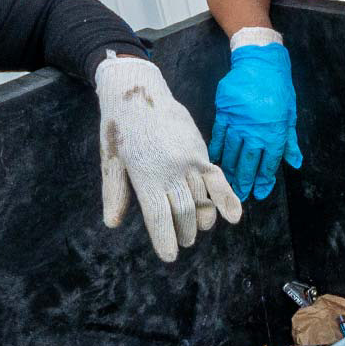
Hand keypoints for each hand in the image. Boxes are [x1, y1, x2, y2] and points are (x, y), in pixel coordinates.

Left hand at [97, 54, 241, 260]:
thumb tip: (112, 223)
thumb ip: (114, 193)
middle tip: (184, 242)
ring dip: (202, 219)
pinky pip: (218, 179)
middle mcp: (169, 170)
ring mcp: (189, 160)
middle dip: (184, 233)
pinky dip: (227, 199)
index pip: (158, 218)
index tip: (169, 256)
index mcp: (144, 175)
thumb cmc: (119, 127)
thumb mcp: (110, 161)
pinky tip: (234, 217)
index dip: (165, 240)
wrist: (137, 89)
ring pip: (201, 199)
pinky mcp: (201, 150)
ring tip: (198, 229)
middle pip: (183, 213)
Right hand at [210, 30, 301, 199]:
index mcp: (274, 133)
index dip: (263, 180)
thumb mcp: (290, 114)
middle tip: (240, 195)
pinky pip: (220, 136)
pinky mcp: (224, 113)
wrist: (259, 62)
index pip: (268, 163)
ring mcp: (238, 123)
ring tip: (228, 182)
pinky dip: (218, 150)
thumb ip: (290, 141)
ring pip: (232, 152)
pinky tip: (216, 160)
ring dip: (230, 169)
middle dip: (244, 181)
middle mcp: (255, 131)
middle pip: (248, 162)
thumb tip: (295, 162)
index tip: (259, 192)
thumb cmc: (278, 87)